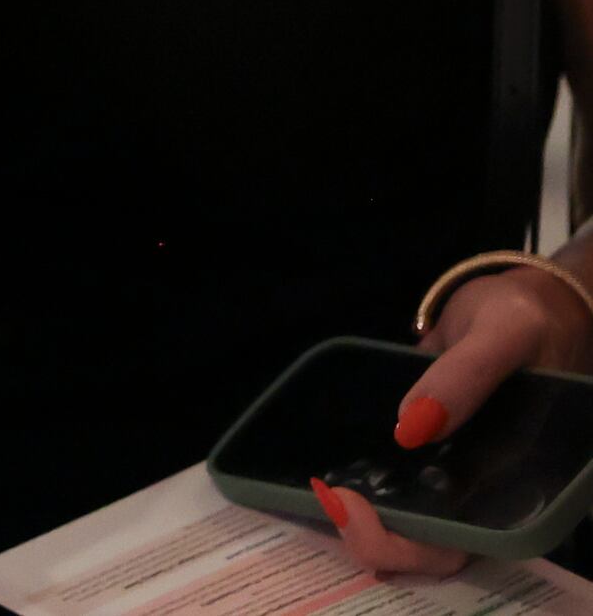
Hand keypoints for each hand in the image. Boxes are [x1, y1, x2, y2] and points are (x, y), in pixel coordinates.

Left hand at [317, 262, 592, 574]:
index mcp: (513, 481)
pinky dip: (355, 477)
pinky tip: (320, 465)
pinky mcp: (421, 441)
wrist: (524, 300)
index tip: (355, 508)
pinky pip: (388, 474)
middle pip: (426, 543)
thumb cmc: (527, 318)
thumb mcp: (504, 334)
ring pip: (402, 517)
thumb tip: (410, 428)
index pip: (462, 542)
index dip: (408, 544)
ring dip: (356, 515)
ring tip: (318, 485)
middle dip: (370, 536)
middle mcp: (478, 486)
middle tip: (328, 495)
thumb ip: (466, 376)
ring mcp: (447, 468)